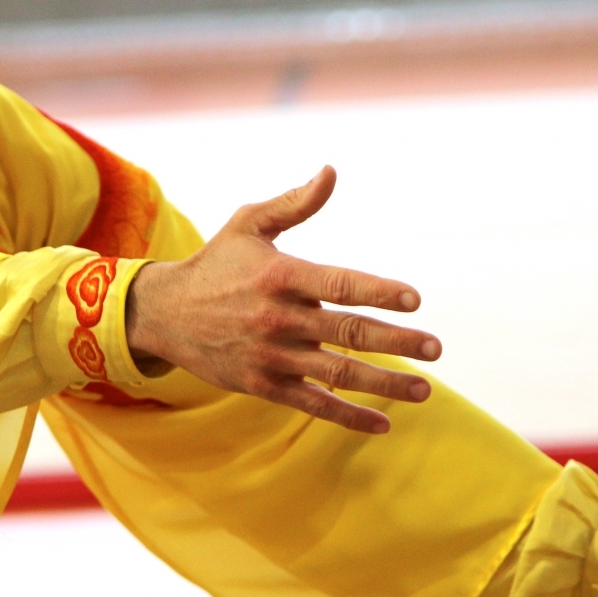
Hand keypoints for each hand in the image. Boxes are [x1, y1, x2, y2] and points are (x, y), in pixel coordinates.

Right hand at [124, 167, 439, 433]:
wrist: (162, 314)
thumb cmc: (215, 263)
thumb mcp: (248, 224)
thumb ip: (294, 203)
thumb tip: (331, 172)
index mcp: (280, 276)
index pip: (340, 284)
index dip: (379, 291)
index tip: (414, 299)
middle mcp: (278, 318)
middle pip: (349, 333)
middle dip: (398, 342)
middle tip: (435, 348)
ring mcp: (271, 357)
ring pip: (338, 374)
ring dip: (385, 383)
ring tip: (424, 389)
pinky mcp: (264, 385)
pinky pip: (314, 405)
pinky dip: (349, 417)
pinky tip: (383, 424)